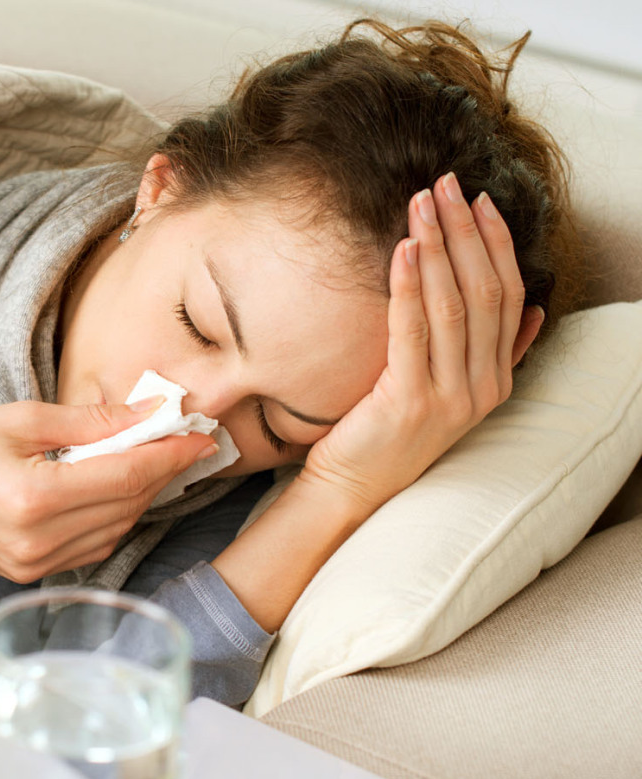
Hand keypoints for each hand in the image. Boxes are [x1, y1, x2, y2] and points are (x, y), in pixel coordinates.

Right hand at [0, 399, 216, 582]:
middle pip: (127, 506)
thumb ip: (91, 422)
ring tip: (151, 458)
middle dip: (161, 471)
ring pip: (115, 531)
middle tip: (182, 439)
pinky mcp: (28, 573)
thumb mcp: (20, 418)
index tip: (199, 434)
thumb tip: (149, 414)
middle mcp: (37, 541)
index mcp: (32, 497)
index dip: (169, 455)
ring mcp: (33, 564)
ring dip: (140, 495)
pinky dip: (113, 517)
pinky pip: (91, 547)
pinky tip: (116, 488)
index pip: (126, 477)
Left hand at [300, 172, 544, 511]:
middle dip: (465, 232)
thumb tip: (532, 313)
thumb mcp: (449, 391)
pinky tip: (400, 249)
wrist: (353, 487)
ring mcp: (450, 397)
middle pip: (484, 291)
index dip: (497, 244)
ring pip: (453, 306)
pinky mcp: (410, 402)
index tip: (479, 201)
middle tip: (446, 184)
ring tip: (421, 204)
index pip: (508, 296)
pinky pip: (413, 332)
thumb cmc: (388, 433)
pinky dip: (408, 286)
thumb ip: (492, 355)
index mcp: (496, 379)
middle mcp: (482, 387)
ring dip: (436, 247)